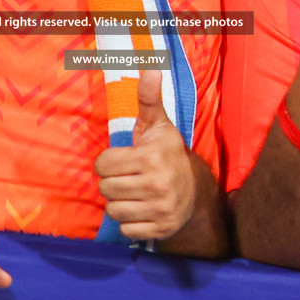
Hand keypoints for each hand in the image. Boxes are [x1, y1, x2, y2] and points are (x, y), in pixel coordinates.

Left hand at [95, 69, 197, 239]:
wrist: (196, 191)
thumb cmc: (168, 154)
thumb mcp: (158, 125)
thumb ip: (148, 99)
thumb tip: (150, 68)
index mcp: (151, 158)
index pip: (104, 164)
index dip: (108, 162)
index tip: (122, 160)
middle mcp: (157, 185)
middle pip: (105, 189)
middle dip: (112, 182)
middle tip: (127, 177)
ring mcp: (160, 210)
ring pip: (113, 211)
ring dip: (119, 203)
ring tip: (132, 193)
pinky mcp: (160, 230)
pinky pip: (126, 230)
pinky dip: (130, 222)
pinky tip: (141, 209)